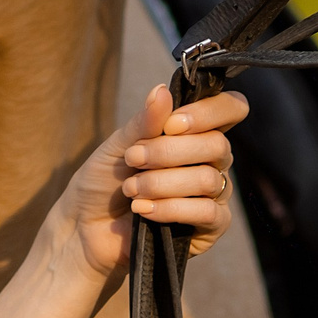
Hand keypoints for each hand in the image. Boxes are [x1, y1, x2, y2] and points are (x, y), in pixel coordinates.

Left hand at [56, 83, 245, 280]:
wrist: (85, 227)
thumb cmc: (103, 180)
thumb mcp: (119, 146)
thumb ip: (145, 122)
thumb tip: (162, 90)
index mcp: (194, 132)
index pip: (231, 108)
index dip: (209, 112)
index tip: (171, 124)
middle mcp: (211, 160)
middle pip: (218, 144)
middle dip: (168, 151)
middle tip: (133, 160)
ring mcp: (214, 194)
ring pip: (208, 179)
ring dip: (161, 183)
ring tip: (130, 190)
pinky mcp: (210, 228)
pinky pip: (208, 212)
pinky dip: (171, 209)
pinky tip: (142, 210)